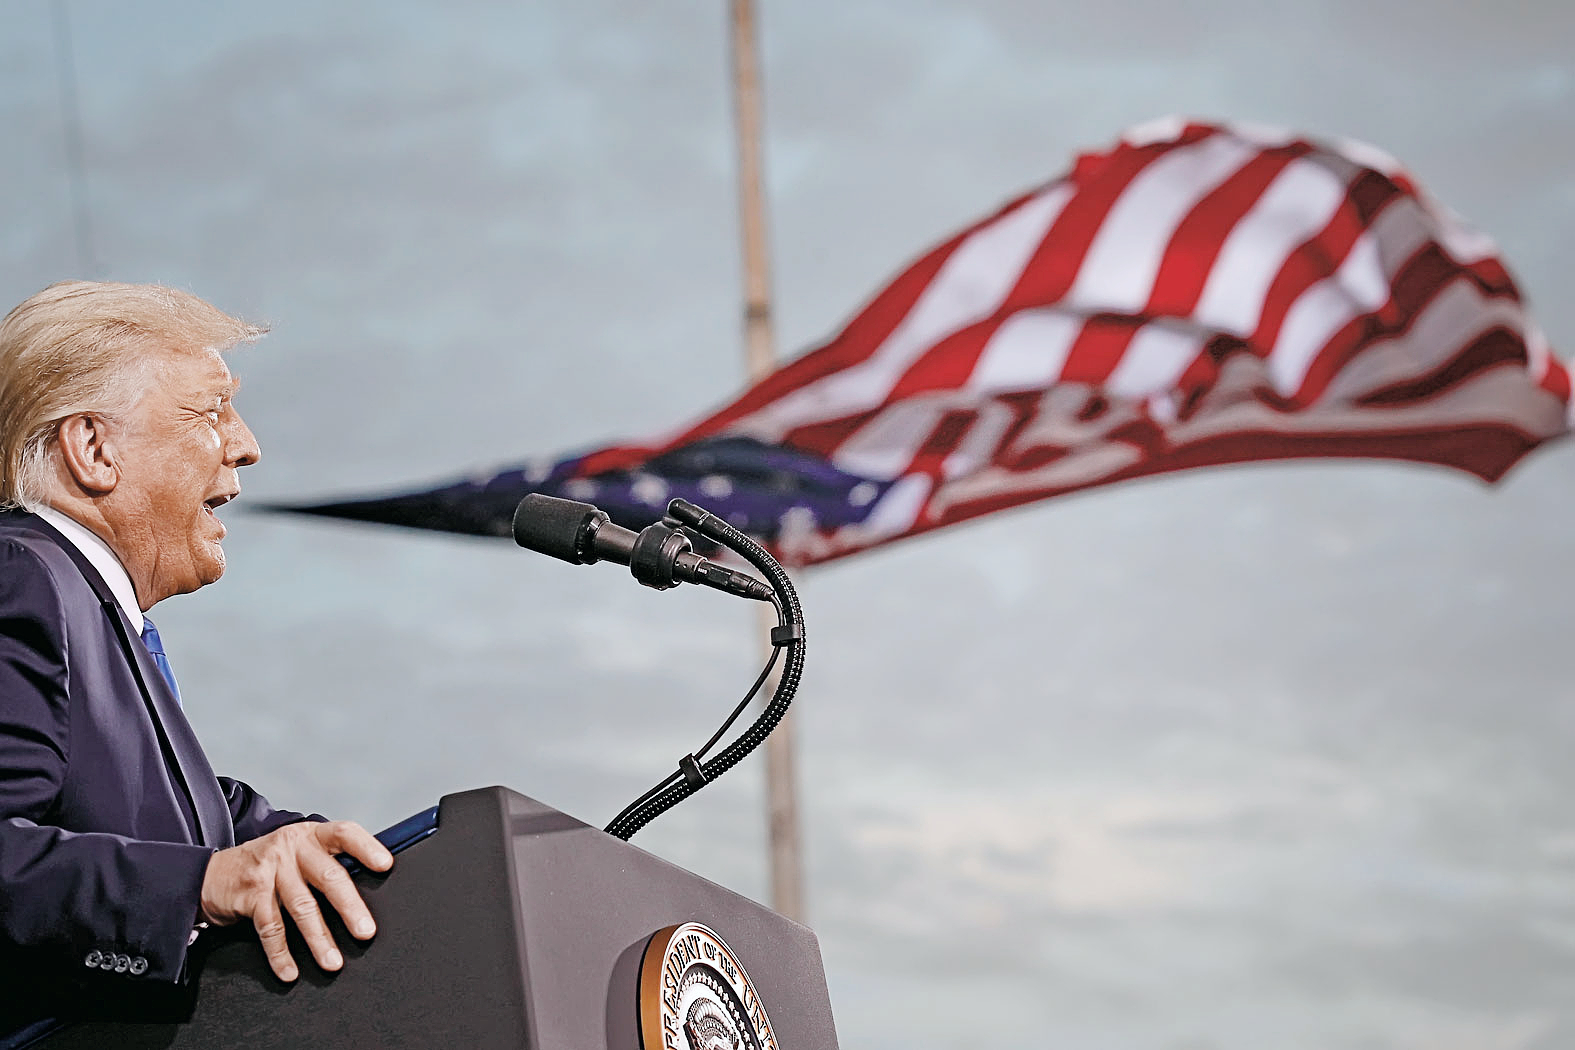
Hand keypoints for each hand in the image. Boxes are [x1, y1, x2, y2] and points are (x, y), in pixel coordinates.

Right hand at [199, 820, 393, 981]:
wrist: (211, 874)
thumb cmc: (267, 865)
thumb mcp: (298, 852)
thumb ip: (326, 862)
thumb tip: (367, 887)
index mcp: (310, 835)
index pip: (344, 833)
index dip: (366, 848)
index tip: (385, 865)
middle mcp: (292, 848)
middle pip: (328, 877)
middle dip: (349, 907)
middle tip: (366, 931)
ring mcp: (270, 869)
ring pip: (302, 907)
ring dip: (319, 939)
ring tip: (333, 961)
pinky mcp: (250, 894)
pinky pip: (271, 928)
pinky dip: (281, 954)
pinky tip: (290, 970)